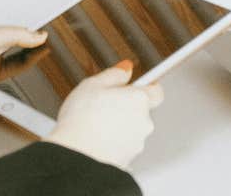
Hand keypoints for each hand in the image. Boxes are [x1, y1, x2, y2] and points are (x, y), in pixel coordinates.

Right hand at [46, 61, 163, 169]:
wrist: (74, 156)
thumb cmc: (82, 120)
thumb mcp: (93, 84)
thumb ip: (114, 74)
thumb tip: (126, 68)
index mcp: (138, 101)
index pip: (156, 91)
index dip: (146, 86)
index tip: (136, 85)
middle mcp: (143, 123)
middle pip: (141, 111)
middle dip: (126, 107)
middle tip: (105, 105)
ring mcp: (136, 145)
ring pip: (132, 130)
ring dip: (120, 126)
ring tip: (96, 124)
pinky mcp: (127, 162)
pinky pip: (123, 147)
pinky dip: (114, 144)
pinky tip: (96, 140)